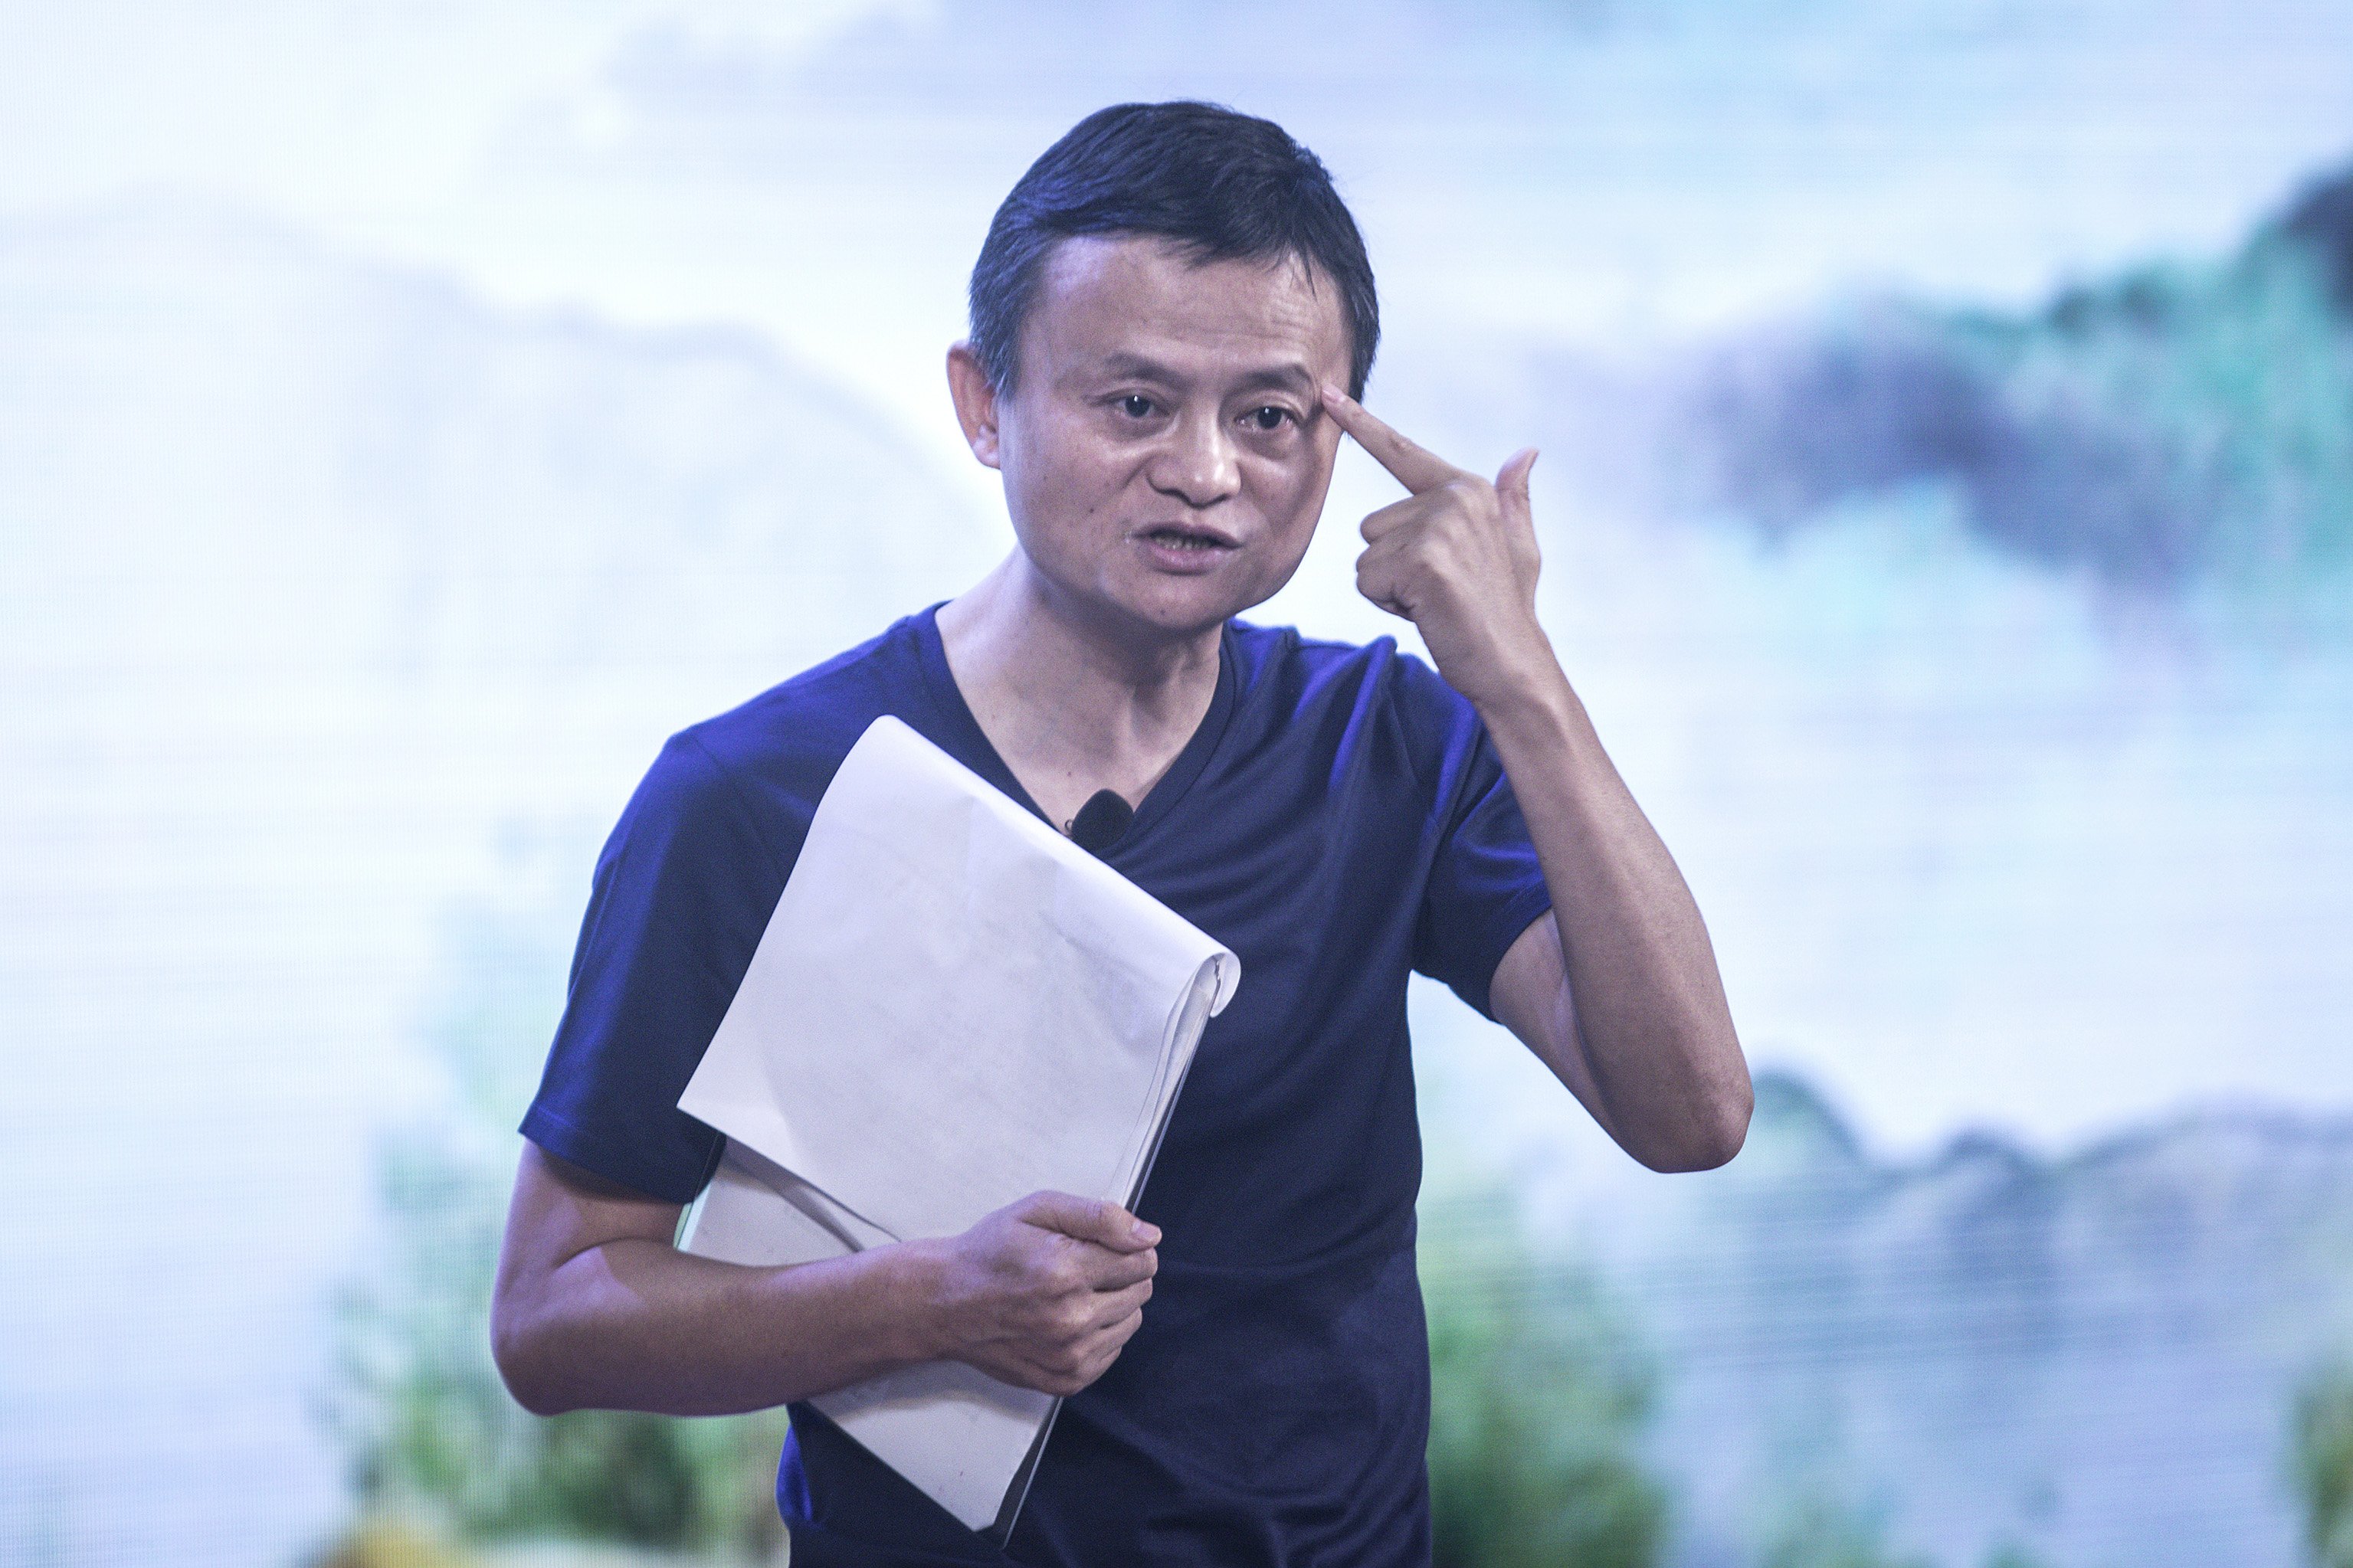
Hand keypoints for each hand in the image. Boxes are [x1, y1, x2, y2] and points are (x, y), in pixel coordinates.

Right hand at [916, 1190, 1158, 1396]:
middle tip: (1083, 1266)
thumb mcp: (1038, 1210)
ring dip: (1113, 1303)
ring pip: (1131, 1322)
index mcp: (1066, 1271)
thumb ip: (1100, 1217)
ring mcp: (1068, 1356)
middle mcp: (1071, 1319)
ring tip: (1073, 1293)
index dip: (1129, 1246)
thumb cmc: (990, 1251)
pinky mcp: (1064, 1380)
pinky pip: (1113, 1352)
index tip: (1104, 1245)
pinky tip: (1067, 1319)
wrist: (944, 1304)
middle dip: (1121, 1273)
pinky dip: (1100, 1334)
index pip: (1143, 1260)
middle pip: (1141, 1291)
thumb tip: (1149, 1236)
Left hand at [1321, 385, 1548, 709]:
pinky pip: (1368, 581)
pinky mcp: (1422, 561)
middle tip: (1438, 589)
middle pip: (1372, 526)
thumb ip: (1513, 498)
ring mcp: (1438, 527)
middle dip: (1393, 566)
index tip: (1326, 393)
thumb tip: (1527, 452)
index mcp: (1468, 488)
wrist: (1513, 663)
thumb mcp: (1519, 546)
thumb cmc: (1507, 609)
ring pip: (1367, 556)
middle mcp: (1452, 498)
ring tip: (1435, 600)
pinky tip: (1428, 612)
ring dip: (1391, 588)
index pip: (1401, 450)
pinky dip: (1390, 605)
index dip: (1360, 422)